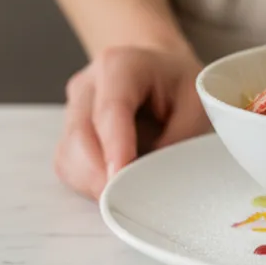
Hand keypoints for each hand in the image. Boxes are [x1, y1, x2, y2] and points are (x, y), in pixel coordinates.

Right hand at [54, 46, 209, 199]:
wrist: (158, 69)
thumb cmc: (178, 83)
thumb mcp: (197, 102)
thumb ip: (178, 138)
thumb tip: (155, 178)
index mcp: (121, 66)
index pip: (110, 110)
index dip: (115, 147)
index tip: (121, 177)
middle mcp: (89, 85)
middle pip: (81, 136)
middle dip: (102, 174)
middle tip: (128, 198)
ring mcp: (74, 108)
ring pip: (68, 155)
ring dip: (93, 182)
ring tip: (126, 191)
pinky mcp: (69, 133)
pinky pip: (68, 165)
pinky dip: (88, 182)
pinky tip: (114, 183)